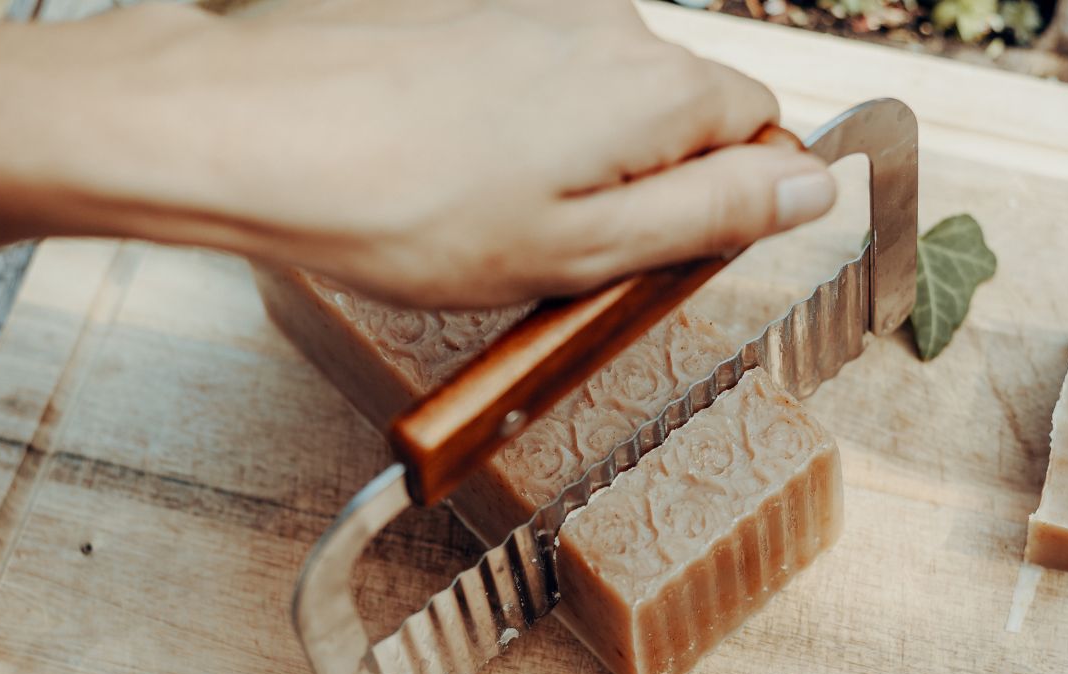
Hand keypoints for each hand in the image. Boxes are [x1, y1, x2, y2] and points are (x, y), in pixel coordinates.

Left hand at [52, 1, 836, 307]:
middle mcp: (609, 25)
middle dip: (645, 184)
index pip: (760, 131)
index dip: (726, 204)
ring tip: (487, 220)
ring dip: (571, 160)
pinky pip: (528, 75)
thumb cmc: (406, 206)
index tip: (661, 255)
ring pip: (598, 98)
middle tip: (565, 255)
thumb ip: (715, 215)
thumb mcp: (586, 249)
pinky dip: (508, 126)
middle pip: (679, 111)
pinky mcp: (470, 13)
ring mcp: (535, 10)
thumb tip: (814, 187)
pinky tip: (446, 173)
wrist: (253, 132)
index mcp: (655, 85)